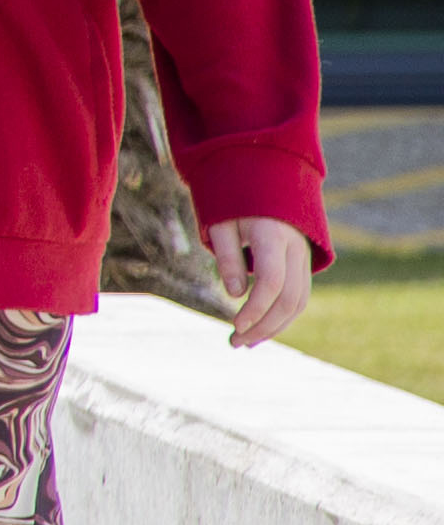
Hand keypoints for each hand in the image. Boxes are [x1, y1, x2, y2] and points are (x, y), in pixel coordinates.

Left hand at [207, 215, 316, 347]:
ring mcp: (304, 258)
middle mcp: (296, 249)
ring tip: (245, 342)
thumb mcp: (220, 223)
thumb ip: (228, 257)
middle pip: (289, 298)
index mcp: (273, 235)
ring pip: (299, 302)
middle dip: (264, 325)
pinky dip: (282, 316)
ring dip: (274, 327)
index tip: (235, 325)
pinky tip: (260, 328)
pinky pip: (299, 296)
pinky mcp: (303, 265)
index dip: (256, 308)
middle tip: (235, 342)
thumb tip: (236, 294)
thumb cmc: (234, 203)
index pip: (272, 281)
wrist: (266, 182)